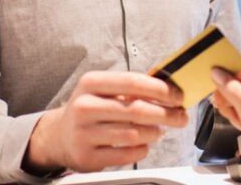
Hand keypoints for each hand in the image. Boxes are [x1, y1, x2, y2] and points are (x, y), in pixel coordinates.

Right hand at [25, 71, 187, 173]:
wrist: (60, 136)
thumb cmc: (90, 108)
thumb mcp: (103, 89)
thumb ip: (132, 87)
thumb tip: (169, 89)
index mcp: (90, 83)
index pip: (132, 82)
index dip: (160, 90)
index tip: (178, 96)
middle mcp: (84, 106)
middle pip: (137, 110)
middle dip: (166, 114)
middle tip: (181, 117)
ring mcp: (84, 133)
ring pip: (134, 134)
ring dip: (155, 132)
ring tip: (159, 130)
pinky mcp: (88, 156)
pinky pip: (127, 154)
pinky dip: (142, 149)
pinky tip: (143, 144)